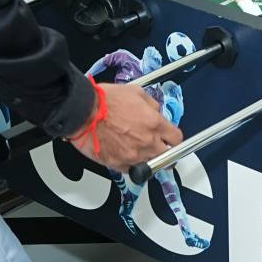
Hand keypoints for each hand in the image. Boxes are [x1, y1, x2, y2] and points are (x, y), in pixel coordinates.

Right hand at [68, 82, 182, 170]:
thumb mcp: (135, 92)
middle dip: (167, 153)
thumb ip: (151, 104)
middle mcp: (147, 142)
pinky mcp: (119, 165)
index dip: (174, 138)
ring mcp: (134, 156)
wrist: (84, 112)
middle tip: (162, 149)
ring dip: (149, 159)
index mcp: (154, 123)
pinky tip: (127, 155)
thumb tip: (156, 111)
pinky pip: (132, 170)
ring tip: (141, 151)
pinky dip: (132, 165)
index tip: (171, 138)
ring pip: (151, 166)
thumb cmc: (105, 101)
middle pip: (169, 157)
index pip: (177, 138)